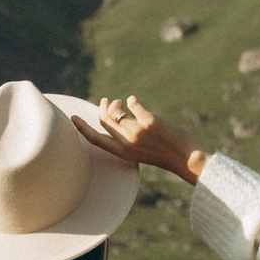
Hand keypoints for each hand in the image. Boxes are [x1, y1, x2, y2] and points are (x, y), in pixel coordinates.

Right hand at [90, 95, 204, 183]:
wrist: (187, 158)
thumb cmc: (166, 154)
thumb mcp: (142, 150)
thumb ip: (129, 137)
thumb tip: (118, 114)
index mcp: (123, 153)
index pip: (96, 140)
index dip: (82, 128)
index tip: (73, 118)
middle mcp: (127, 143)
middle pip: (104, 121)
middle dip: (102, 108)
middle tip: (106, 101)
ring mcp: (137, 132)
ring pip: (117, 112)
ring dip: (115, 103)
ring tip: (122, 102)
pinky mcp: (148, 121)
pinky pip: (133, 104)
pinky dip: (132, 100)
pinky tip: (133, 100)